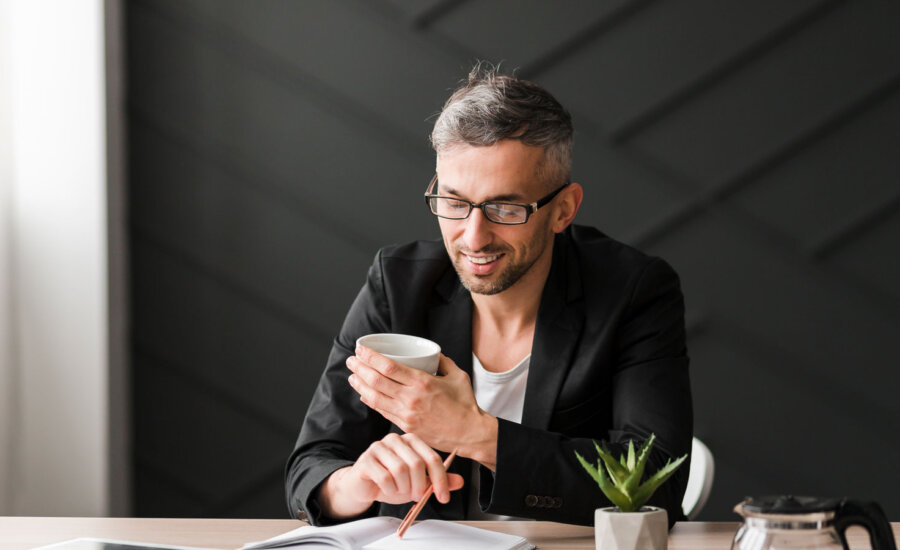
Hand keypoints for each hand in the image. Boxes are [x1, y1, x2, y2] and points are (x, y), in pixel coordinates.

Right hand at [317, 432, 463, 518]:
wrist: (364, 486)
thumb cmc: (392, 481)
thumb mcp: (418, 482)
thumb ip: (437, 480)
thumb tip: (459, 481)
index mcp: (412, 440)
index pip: (432, 458)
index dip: (440, 479)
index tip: (443, 497)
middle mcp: (396, 439)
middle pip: (416, 463)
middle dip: (419, 486)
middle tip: (416, 496)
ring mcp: (379, 447)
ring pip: (400, 470)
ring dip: (403, 488)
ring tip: (399, 490)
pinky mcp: (366, 459)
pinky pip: (384, 477)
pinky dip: (390, 489)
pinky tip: (388, 489)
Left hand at [347, 347, 497, 467]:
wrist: (469, 434)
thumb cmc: (465, 405)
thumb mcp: (457, 376)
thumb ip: (443, 362)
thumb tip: (433, 354)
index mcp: (422, 382)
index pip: (388, 367)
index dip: (370, 357)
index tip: (361, 350)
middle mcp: (411, 398)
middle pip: (376, 381)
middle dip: (360, 368)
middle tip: (352, 361)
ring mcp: (406, 414)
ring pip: (374, 398)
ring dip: (360, 385)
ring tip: (353, 376)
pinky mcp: (406, 426)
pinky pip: (382, 412)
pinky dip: (371, 402)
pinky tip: (364, 394)